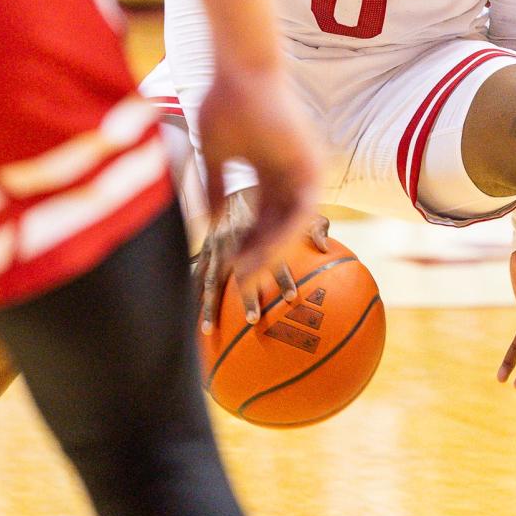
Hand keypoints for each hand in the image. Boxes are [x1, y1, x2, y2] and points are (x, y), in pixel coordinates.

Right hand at [194, 187, 329, 331]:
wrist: (235, 185)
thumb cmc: (269, 201)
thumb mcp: (296, 206)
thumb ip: (314, 225)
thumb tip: (325, 247)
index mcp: (258, 230)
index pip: (274, 257)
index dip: (283, 277)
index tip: (292, 297)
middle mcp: (235, 239)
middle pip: (239, 272)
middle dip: (246, 296)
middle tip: (252, 320)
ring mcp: (215, 245)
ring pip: (211, 278)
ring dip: (208, 304)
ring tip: (206, 330)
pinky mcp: (203, 248)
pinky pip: (197, 275)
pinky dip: (193, 295)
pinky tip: (190, 316)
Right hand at [198, 61, 319, 279]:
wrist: (241, 71)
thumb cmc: (224, 102)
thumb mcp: (214, 153)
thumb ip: (214, 187)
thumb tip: (208, 221)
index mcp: (267, 168)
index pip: (261, 217)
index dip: (245, 243)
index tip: (228, 266)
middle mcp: (288, 172)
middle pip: (277, 224)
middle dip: (259, 255)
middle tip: (241, 282)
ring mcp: (302, 169)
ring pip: (291, 222)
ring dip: (271, 250)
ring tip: (249, 274)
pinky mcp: (310, 165)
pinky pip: (302, 209)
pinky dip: (285, 232)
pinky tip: (263, 252)